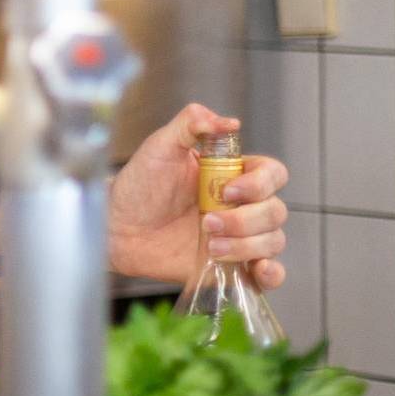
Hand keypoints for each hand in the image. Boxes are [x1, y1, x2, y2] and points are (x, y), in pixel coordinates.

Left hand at [108, 102, 288, 290]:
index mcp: (231, 174)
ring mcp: (240, 236)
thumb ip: (190, 124)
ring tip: (211, 246)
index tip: (228, 190)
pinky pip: (270, 274)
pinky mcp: (234, 265)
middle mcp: (242, 205)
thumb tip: (228, 121)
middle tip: (208, 222)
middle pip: (275, 211)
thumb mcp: (160, 147)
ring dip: (246, 245)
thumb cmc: (138, 186)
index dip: (259, 184)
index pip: (272, 174)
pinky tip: (259, 270)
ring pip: (273, 241)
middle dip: (245, 220)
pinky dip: (273, 274)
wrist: (118, 229)